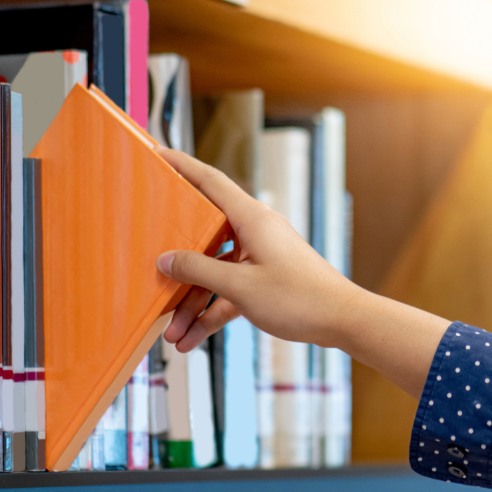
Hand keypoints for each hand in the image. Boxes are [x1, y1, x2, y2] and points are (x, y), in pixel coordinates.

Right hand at [155, 147, 450, 397]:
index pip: (210, 182)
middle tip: (149, 270)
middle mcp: (255, 232)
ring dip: (193, 304)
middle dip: (177, 267)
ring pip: (215, 273)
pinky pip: (230, 292)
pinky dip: (212, 313)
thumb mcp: (240, 286)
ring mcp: (260, 257)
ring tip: (172, 333)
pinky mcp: (266, 281)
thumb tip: (166, 260)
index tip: (158, 154)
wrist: (342, 321)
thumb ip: (199, 271)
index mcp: (251, 219)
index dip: (183, 166)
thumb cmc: (300, 298)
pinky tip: (192, 338)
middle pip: (204, 237)